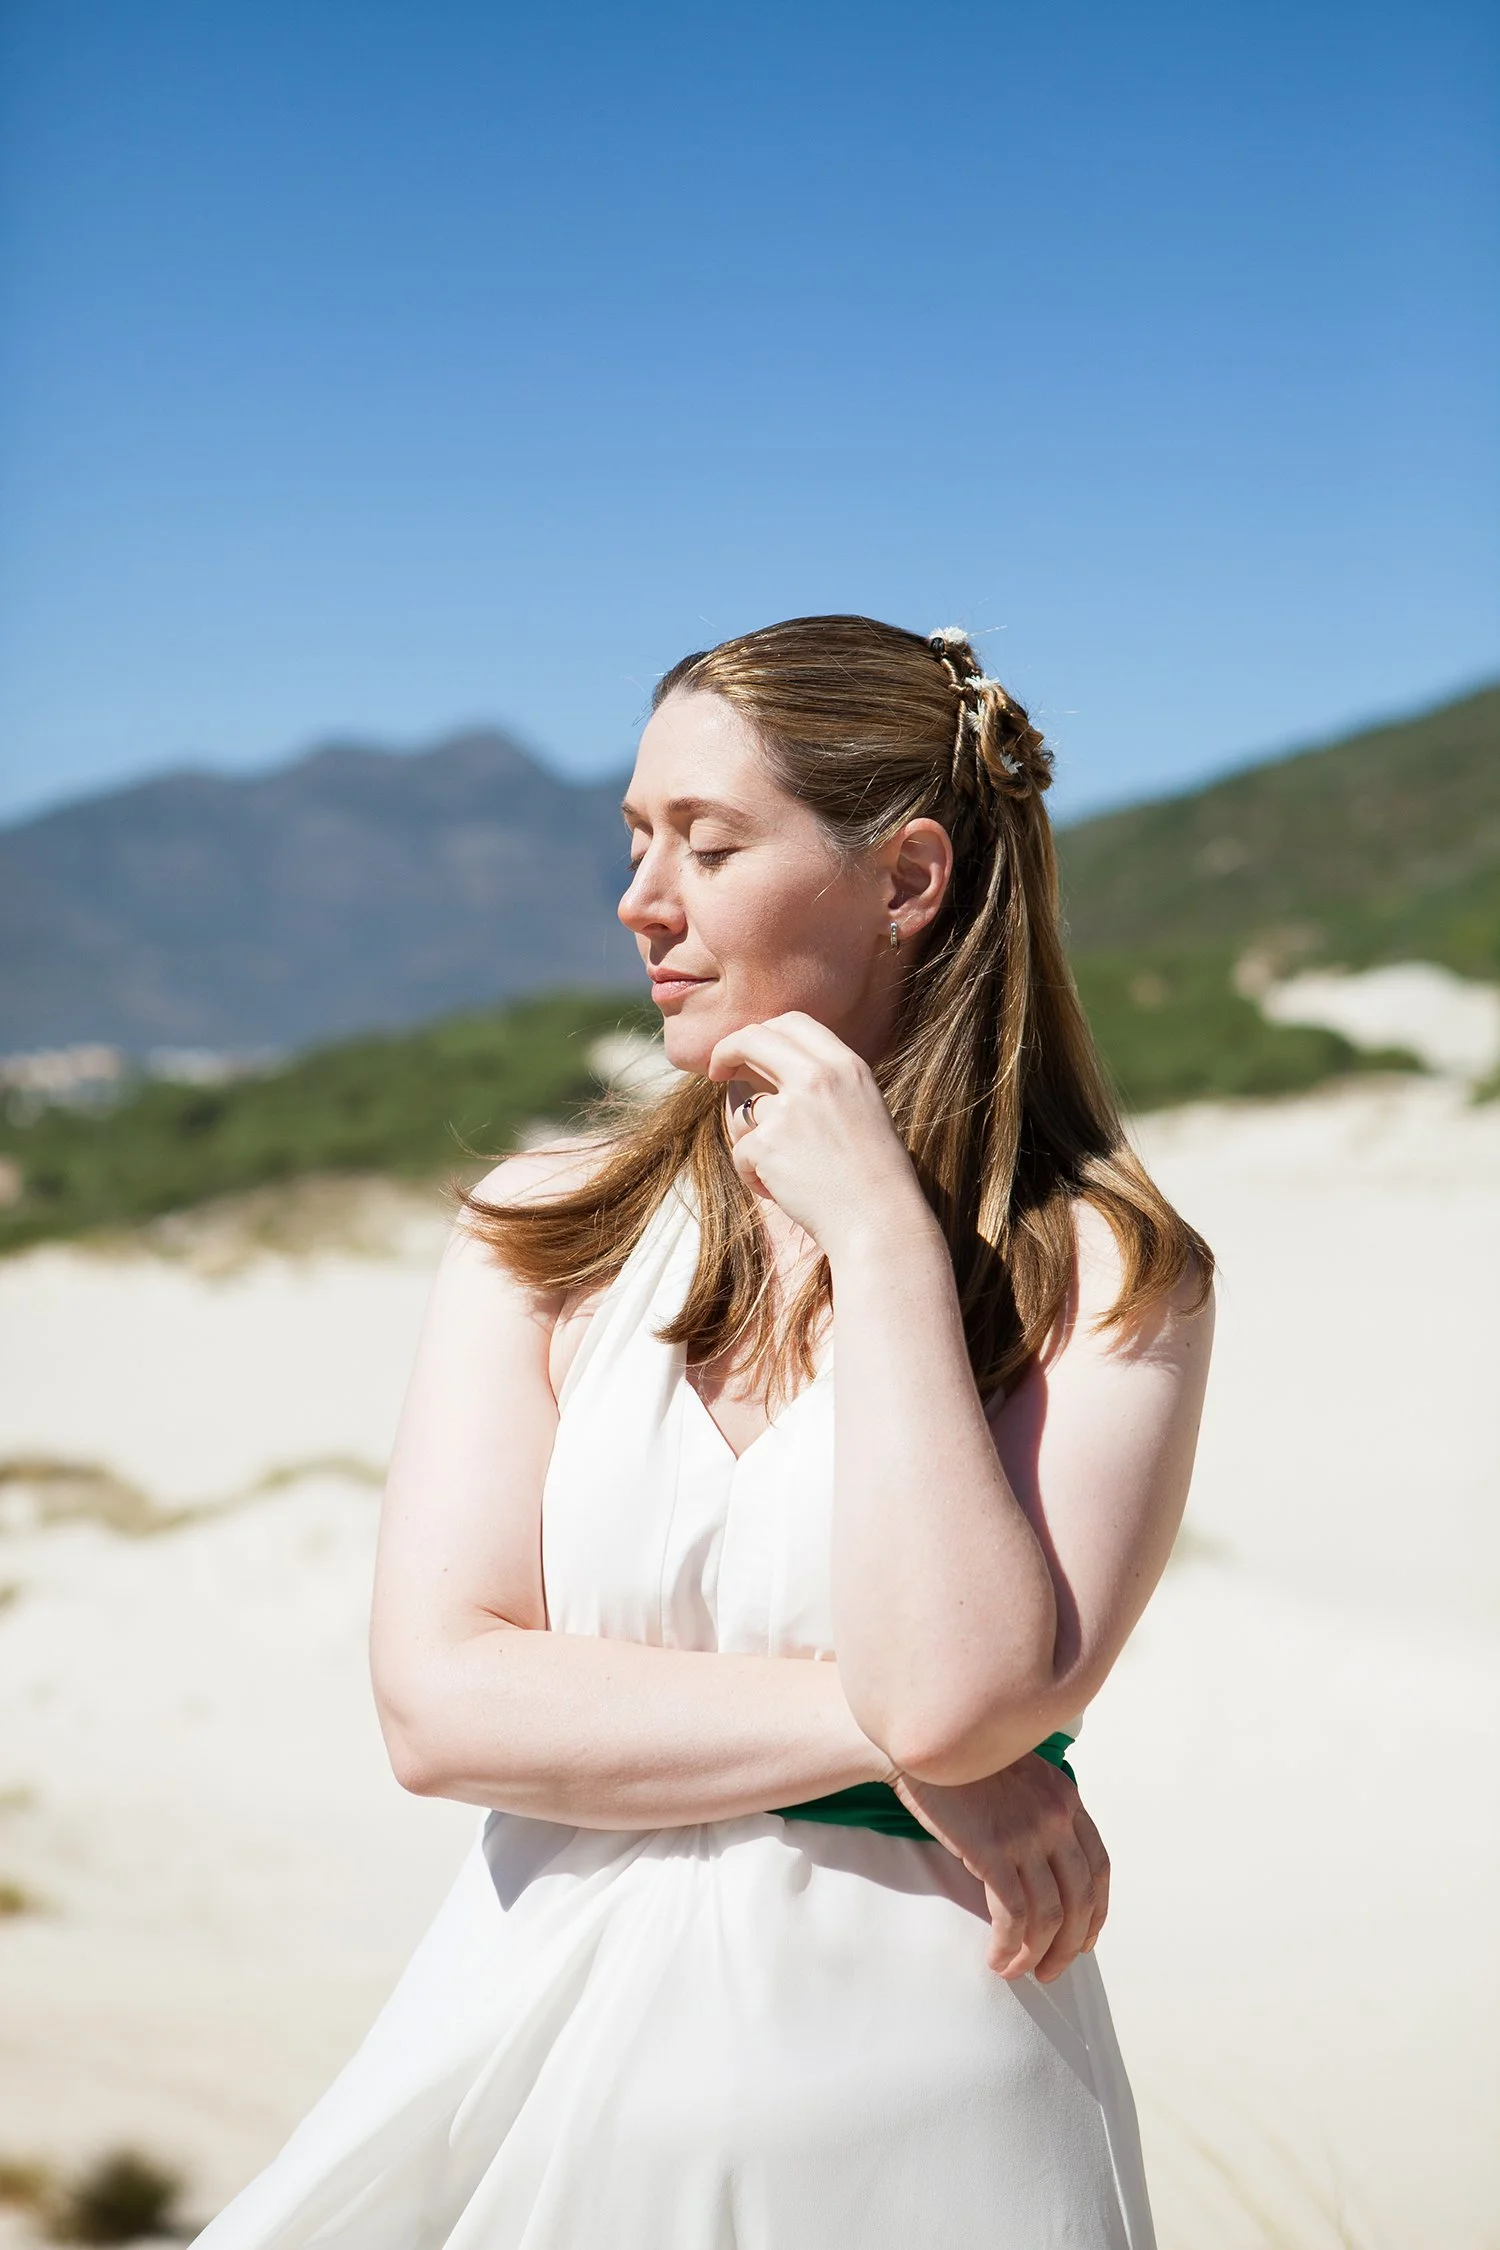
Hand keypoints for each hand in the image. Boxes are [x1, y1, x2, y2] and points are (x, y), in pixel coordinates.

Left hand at [707, 1012, 934, 1261]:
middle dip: (726, 1050)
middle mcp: (818, 1077)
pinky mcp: (767, 1144)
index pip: (793, 1021)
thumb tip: (771, 1071)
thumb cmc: (874, 1175)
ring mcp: (790, 1108)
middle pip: (753, 1038)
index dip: (762, 1032)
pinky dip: (755, 1176)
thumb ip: (826, 1083)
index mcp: (847, 1065)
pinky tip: (784, 1192)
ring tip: (784, 1171)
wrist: (881, 1221)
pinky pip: (742, 1153)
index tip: (747, 1052)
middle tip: (716, 1072)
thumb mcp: (863, 1108)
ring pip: (742, 1107)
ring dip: (751, 1139)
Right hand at [892, 1755, 1110, 1981]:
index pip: (1098, 1867)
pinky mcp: (993, 1850)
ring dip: (1038, 1953)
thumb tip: (1045, 1866)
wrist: (923, 1740)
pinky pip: (1014, 1915)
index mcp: (1066, 1797)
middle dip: (1069, 1944)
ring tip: (1019, 1972)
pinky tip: (996, 1959)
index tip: (1084, 1940)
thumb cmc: (963, 1763)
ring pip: (1050, 1914)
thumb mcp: (1019, 1776)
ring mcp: (1027, 1833)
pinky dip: (1009, 1946)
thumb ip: (1041, 1810)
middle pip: (1081, 1897)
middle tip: (1051, 1971)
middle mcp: (1056, 1815)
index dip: (1095, 1912)